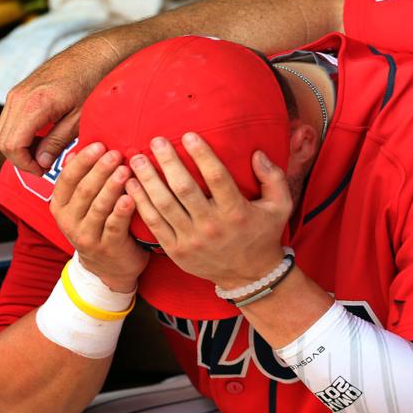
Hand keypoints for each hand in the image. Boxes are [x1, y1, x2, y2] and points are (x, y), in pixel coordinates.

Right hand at [0, 37, 119, 174]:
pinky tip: (43, 139)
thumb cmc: (95, 85)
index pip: (12, 145)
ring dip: (19, 147)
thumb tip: (41, 161)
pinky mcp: (20, 90)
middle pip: (2, 140)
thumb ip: (58, 141)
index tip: (44, 172)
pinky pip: (10, 119)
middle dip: (20, 158)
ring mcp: (16, 92)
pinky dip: (20, 134)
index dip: (25, 164)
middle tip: (45, 167)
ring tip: (46, 155)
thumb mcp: (81, 119)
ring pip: (3, 130)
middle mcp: (18, 97)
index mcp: (34, 105)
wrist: (96, 54)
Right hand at [49, 141, 145, 292]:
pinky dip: (122, 210)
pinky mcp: (107, 248)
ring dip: (112, 187)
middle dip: (100, 170)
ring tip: (126, 170)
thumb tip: (80, 148)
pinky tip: (132, 197)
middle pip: (84, 190)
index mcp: (61, 206)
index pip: (68, 178)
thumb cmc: (101, 227)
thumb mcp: (84, 205)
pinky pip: (114, 226)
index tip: (99, 145)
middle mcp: (69, 221)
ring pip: (98, 206)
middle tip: (116, 153)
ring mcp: (87, 236)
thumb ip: (82, 181)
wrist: (110, 268)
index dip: (83, 161)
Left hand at [124, 133, 292, 289]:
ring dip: (148, 179)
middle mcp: (213, 226)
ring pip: (164, 204)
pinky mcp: (177, 251)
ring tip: (137, 159)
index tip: (188, 135)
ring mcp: (192, 240)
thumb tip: (257, 154)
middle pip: (184, 188)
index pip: (216, 177)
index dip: (201, 154)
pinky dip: (140, 202)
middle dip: (167, 161)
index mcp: (237, 212)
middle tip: (157, 141)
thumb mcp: (280, 207)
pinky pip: (154, 223)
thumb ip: (273, 177)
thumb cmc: (264, 234)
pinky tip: (132, 184)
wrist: (251, 276)